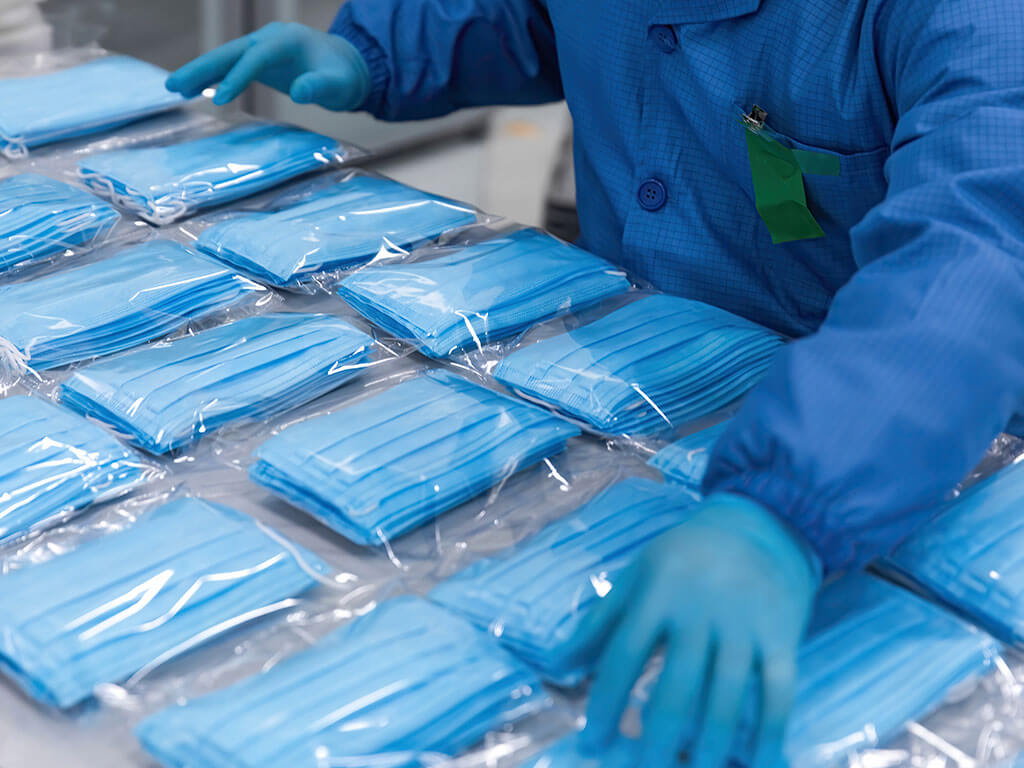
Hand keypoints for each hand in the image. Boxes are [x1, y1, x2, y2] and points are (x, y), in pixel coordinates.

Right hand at [166, 22, 370, 109]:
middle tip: (173, 85)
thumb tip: (299, 93)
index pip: (255, 58)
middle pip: (230, 52)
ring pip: (225, 58)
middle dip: (201, 68)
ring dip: (200, 72)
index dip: (236, 78)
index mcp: (286, 40)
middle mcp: (268, 38)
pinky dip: (212, 77)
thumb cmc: (344, 77)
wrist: (347, 66)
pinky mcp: (258, 60)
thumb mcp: (338, 85)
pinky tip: (191, 88)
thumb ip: (320, 87)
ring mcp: (261, 47)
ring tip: (173, 88)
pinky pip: (231, 66)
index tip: (219, 101)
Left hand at [571, 493, 820, 767]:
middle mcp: (701, 612)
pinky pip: (778, 694)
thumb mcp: (638, 573)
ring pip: (727, 699)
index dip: (604, 704)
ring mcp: (745, 627)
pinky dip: (770, 735)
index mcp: (658, 594)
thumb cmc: (687, 553)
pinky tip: (758, 765)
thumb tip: (557, 667)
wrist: (763, 520)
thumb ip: (600, 621)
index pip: (623, 656)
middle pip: (676, 688)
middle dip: (655, 741)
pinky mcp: (782, 638)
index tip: (591, 744)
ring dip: (708, 747)